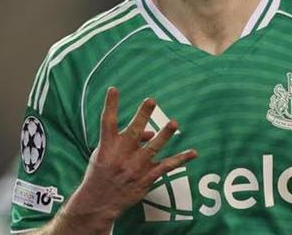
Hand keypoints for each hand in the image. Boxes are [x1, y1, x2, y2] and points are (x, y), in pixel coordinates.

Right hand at [60, 87, 196, 227]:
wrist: (98, 203)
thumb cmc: (102, 172)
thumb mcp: (105, 153)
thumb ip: (128, 139)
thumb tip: (151, 132)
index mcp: (107, 146)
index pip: (107, 121)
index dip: (110, 104)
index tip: (113, 89)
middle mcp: (121, 155)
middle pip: (134, 132)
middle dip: (142, 116)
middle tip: (150, 101)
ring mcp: (135, 167)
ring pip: (152, 148)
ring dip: (164, 135)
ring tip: (173, 123)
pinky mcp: (146, 179)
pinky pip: (166, 167)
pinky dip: (180, 159)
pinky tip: (193, 152)